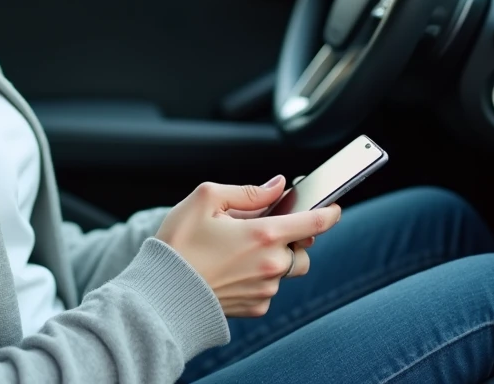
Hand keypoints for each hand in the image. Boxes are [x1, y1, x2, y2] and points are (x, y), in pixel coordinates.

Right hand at [155, 176, 341, 317]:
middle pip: (304, 251)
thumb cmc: (179, 243)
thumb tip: (276, 186)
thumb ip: (248, 191)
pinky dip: (257, 278)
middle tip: (264, 230)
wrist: (160, 294)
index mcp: (264, 234)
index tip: (333, 207)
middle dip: (293, 239)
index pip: (314, 222)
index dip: (330, 212)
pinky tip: (231, 271)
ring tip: (238, 251)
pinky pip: (268, 288)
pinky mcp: (255, 308)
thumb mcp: (205, 199)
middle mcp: (271, 265)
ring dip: (272, 259)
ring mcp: (265, 289)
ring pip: (285, 271)